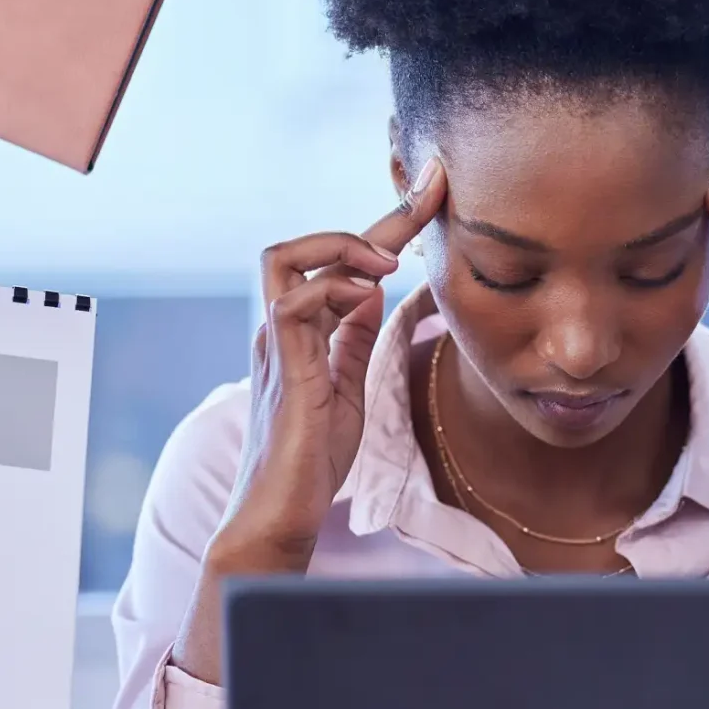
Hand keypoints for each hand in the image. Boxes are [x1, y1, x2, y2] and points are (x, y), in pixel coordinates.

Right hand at [214, 157, 442, 565]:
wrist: (281, 512)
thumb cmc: (310, 459)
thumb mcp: (347, 387)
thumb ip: (352, 340)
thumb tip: (371, 295)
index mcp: (299, 331)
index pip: (340, 265)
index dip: (387, 227)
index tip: (432, 196)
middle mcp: (280, 328)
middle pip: (303, 247)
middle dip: (372, 222)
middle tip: (425, 205)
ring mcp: (276, 345)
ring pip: (286, 259)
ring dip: (343, 250)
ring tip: (389, 268)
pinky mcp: (283, 369)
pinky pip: (290, 304)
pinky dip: (329, 290)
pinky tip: (365, 299)